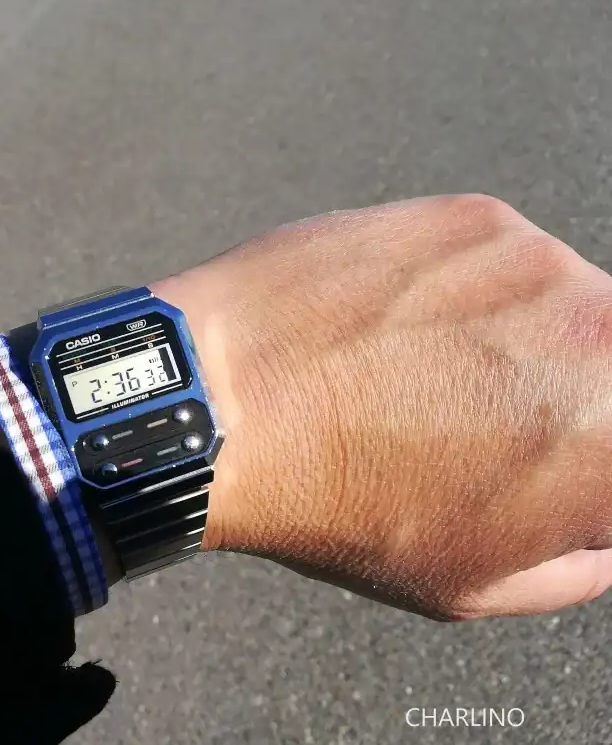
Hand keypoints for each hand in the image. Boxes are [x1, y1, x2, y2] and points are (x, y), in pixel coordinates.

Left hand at [151, 194, 611, 619]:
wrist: (226, 400)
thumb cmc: (340, 505)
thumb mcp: (471, 583)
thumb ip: (571, 564)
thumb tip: (594, 539)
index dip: (577, 467)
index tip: (536, 467)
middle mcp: (602, 333)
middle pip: (602, 367)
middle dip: (560, 400)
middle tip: (476, 424)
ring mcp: (539, 261)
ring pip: (557, 310)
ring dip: (512, 343)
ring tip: (412, 378)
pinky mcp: (475, 217)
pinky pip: (496, 263)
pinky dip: (460, 295)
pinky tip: (387, 331)